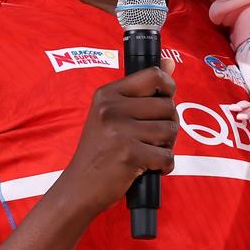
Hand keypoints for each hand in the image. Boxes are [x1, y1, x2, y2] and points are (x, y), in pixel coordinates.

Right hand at [58, 63, 178, 217]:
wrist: (78, 187)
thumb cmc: (99, 151)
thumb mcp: (111, 114)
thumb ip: (142, 90)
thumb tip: (169, 62)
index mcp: (107, 95)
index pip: (152, 75)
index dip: (168, 86)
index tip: (167, 97)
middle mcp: (111, 109)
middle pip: (168, 106)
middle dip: (168, 124)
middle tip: (151, 138)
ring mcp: (120, 131)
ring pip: (170, 130)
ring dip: (166, 146)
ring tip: (147, 152)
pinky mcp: (130, 155)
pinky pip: (167, 156)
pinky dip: (163, 166)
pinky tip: (148, 167)